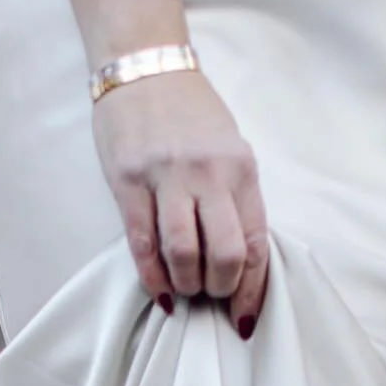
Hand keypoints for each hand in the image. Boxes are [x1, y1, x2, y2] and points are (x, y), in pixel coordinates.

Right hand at [93, 69, 268, 332]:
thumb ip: (234, 200)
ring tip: (183, 289)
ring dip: (185, 285)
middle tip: (209, 295)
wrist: (145, 68)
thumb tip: (236, 262)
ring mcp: (168, 178)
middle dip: (219, 290)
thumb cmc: (188, 115)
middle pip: (225, 255)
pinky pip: (143, 245)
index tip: (244, 318)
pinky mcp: (129, 183)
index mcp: (241, 169)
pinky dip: (153, 277)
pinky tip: (159, 290)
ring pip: (184, 255)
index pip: (255, 243)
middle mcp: (209, 174)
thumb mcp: (228, 150)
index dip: (252, 290)